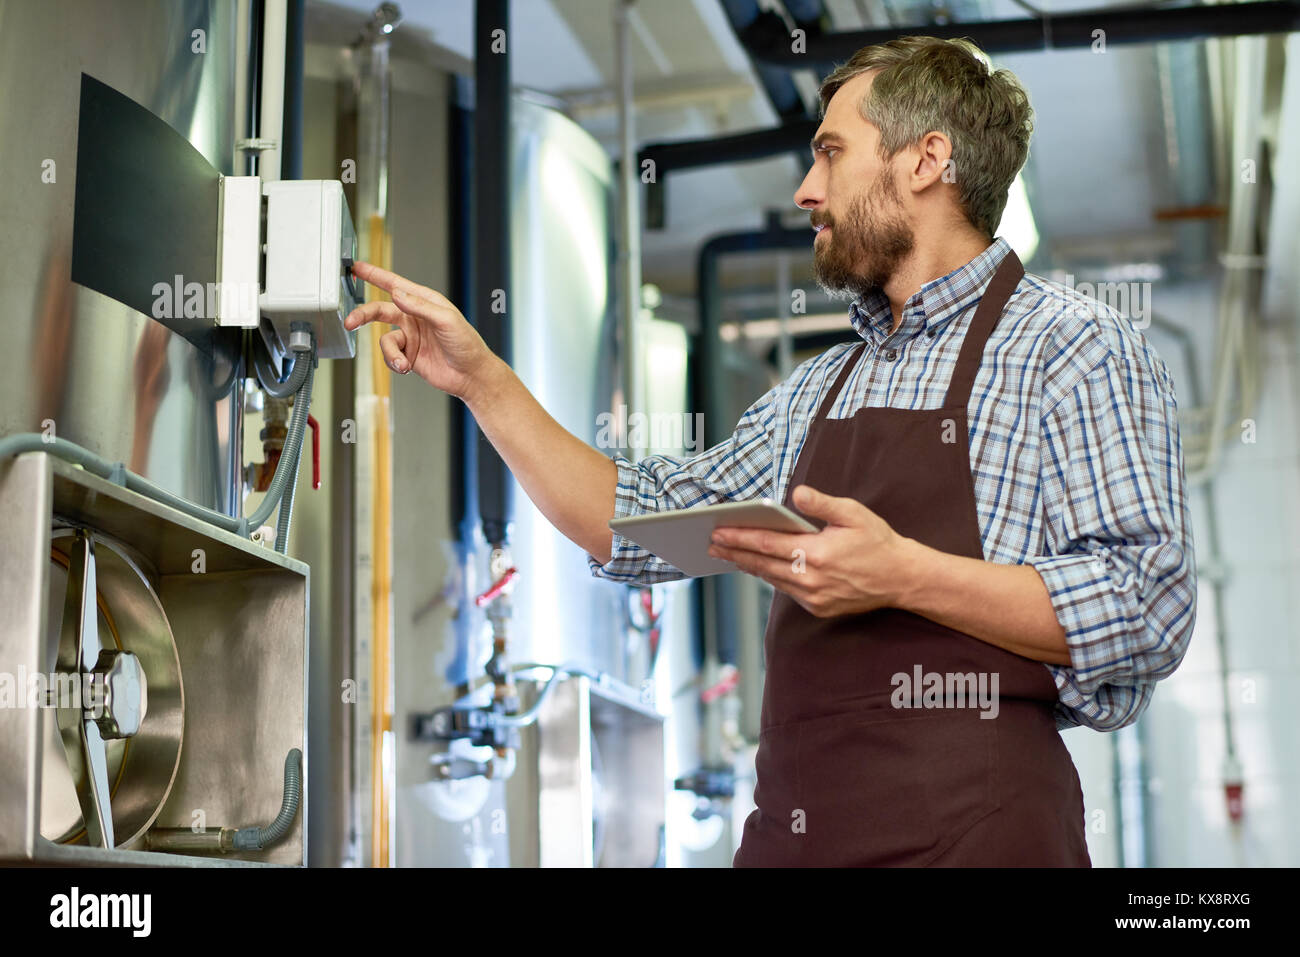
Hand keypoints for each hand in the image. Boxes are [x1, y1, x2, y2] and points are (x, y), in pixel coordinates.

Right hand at [343, 261, 497, 399]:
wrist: (471, 375)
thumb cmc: (467, 345)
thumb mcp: (446, 320)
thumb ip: (420, 306)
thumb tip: (397, 293)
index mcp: (425, 302)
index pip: (395, 284)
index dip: (375, 275)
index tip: (356, 268)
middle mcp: (414, 317)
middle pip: (379, 310)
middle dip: (363, 316)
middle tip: (350, 322)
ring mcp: (411, 337)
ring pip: (384, 340)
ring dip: (390, 352)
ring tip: (402, 362)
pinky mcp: (408, 355)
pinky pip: (390, 356)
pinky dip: (395, 362)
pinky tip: (406, 367)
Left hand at [707, 485, 910, 617]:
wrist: (901, 578)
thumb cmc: (877, 541)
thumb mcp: (853, 513)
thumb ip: (822, 504)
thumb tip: (795, 493)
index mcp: (817, 553)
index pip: (767, 544)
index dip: (739, 538)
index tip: (718, 532)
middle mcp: (812, 579)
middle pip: (762, 564)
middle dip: (734, 553)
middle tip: (712, 545)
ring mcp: (814, 597)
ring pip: (772, 579)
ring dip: (749, 566)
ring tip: (730, 554)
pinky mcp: (818, 608)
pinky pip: (788, 591)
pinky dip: (772, 577)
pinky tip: (760, 567)